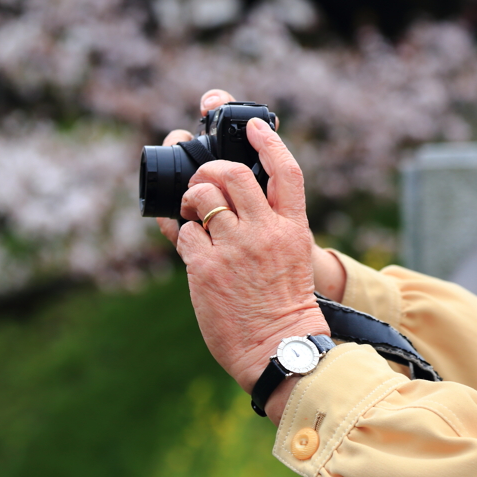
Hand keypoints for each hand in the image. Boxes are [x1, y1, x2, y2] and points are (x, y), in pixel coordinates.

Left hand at [176, 118, 328, 420]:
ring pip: (202, 195)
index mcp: (292, 228)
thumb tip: (229, 200)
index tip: (252, 126)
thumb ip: (268, 226)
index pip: (285, 171)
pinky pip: (185, 232)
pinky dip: (184, 236)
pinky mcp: (206, 267)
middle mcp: (265, 232)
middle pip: (233, 173)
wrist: (277, 350)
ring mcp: (234, 248)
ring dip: (191, 200)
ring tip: (192, 215)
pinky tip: (194, 251)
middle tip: (201, 182)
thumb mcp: (290, 258)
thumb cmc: (281, 307)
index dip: (268, 141)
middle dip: (210, 169)